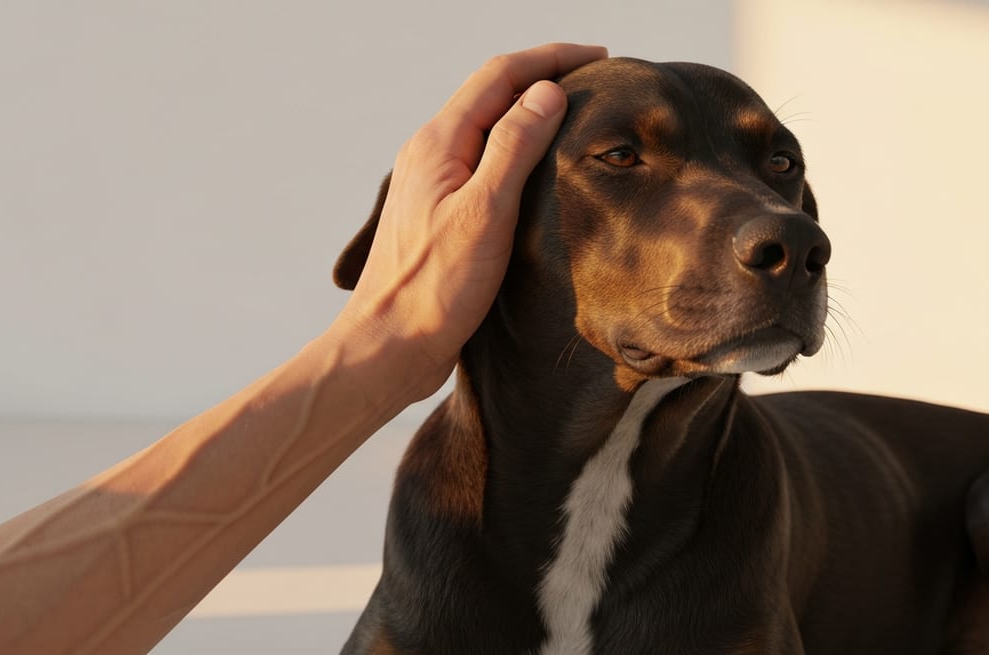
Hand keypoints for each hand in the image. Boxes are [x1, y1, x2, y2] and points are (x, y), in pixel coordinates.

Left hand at [327, 43, 607, 399]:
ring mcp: (433, 183)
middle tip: (594, 81)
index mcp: (439, 143)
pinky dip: (517, 148)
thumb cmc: (434, 288)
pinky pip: (483, 160)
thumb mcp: (485, 212)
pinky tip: (539, 168)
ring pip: (487, 127)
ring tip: (575, 115)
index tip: (598, 58)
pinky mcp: (440, 212)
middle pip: (492, 94)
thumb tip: (546, 93)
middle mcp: (431, 154)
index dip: (550, 59)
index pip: (499, 75)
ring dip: (530, 111)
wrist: (391, 346)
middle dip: (543, 77)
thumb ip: (513, 147)